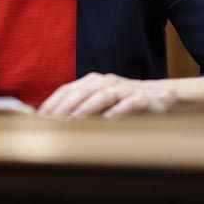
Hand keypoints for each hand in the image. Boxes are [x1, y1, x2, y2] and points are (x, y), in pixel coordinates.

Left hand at [37, 72, 177, 118]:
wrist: (162, 96)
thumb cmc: (125, 102)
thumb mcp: (101, 103)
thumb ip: (81, 108)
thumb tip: (54, 122)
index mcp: (93, 81)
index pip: (68, 89)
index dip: (54, 101)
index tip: (41, 116)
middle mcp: (107, 82)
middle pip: (82, 90)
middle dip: (66, 105)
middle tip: (53, 119)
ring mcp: (125, 88)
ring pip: (103, 95)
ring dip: (88, 107)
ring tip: (75, 119)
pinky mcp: (144, 98)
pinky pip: (130, 103)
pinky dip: (119, 111)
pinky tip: (109, 120)